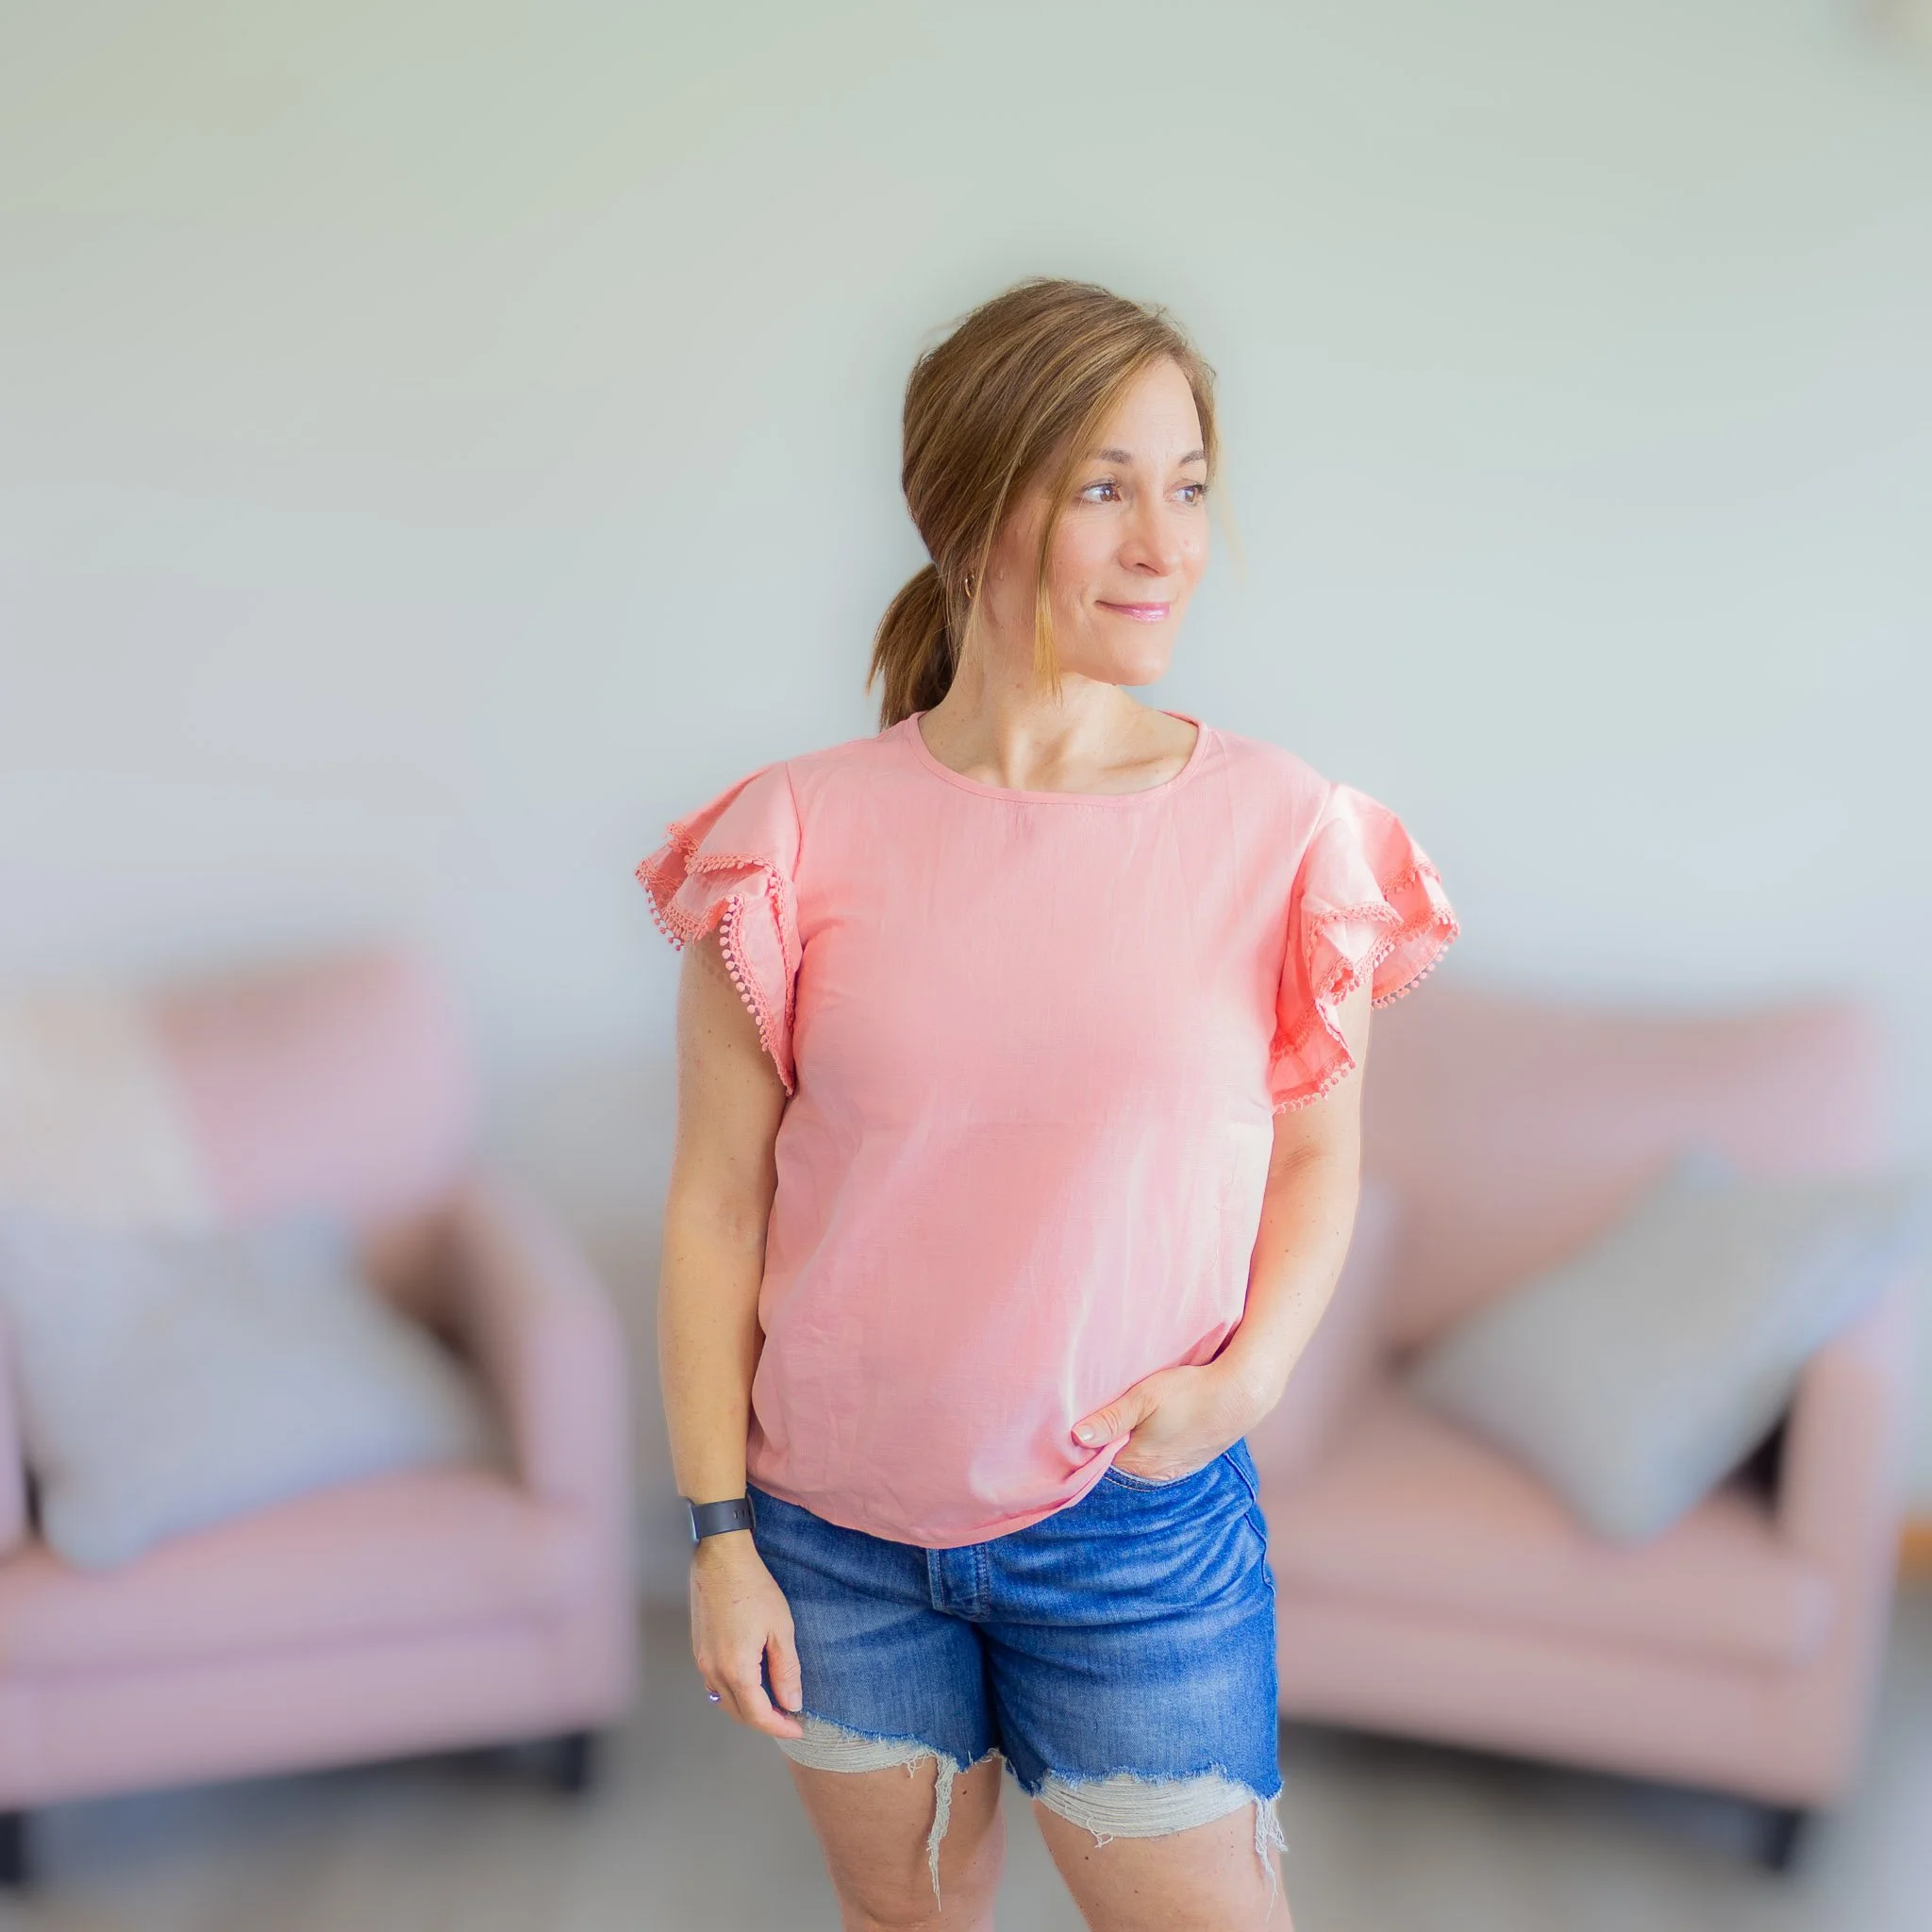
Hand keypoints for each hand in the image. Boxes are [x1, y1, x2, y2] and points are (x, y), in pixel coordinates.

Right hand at [689, 1532, 805, 1738]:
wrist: (720, 1559)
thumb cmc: (753, 1588)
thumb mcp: (781, 1628)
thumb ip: (786, 1670)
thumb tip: (792, 1702)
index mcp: (736, 1669)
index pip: (758, 1715)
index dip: (779, 1727)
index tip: (797, 1727)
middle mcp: (713, 1671)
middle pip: (738, 1713)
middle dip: (764, 1721)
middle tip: (788, 1716)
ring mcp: (702, 1661)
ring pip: (724, 1701)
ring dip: (747, 1708)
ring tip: (772, 1701)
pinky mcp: (698, 1649)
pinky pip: (714, 1684)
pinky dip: (733, 1693)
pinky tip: (750, 1681)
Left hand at [1072, 1361, 1265, 1483]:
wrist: (1239, 1397)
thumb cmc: (1189, 1393)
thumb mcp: (1144, 1397)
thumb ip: (1110, 1419)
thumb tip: (1076, 1436)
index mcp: (1137, 1462)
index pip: (1097, 1466)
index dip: (1084, 1451)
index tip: (1072, 1435)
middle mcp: (1153, 1474)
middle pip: (1117, 1467)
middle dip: (1104, 1451)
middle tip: (1093, 1427)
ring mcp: (1173, 1471)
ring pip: (1139, 1465)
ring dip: (1128, 1450)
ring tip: (1120, 1429)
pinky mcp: (1188, 1463)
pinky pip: (1159, 1462)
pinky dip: (1149, 1451)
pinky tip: (1148, 1434)